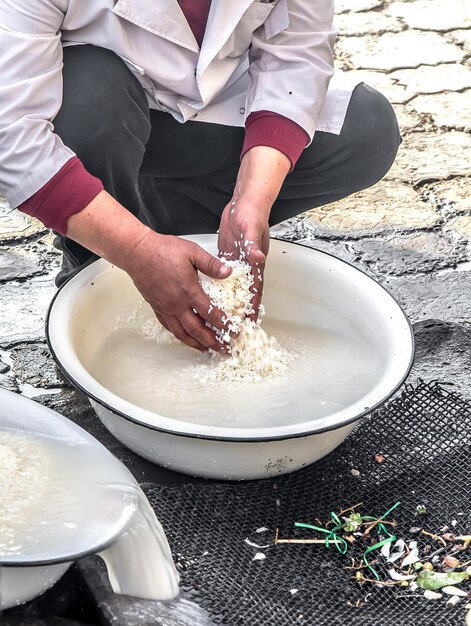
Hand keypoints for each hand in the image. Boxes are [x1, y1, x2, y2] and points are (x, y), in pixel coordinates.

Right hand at [125, 231, 231, 350]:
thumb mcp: (192, 252)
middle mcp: (177, 304)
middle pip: (197, 330)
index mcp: (189, 291)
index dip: (224, 325)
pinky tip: (185, 337)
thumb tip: (228, 272)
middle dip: (212, 342)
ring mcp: (165, 308)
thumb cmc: (163, 250)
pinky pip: (169, 327)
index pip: (210, 314)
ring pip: (182, 333)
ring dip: (195, 344)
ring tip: (206, 349)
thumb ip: (211, 264)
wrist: (138, 253)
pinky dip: (179, 335)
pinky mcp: (156, 308)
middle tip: (223, 348)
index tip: (234, 332)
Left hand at [218, 195, 269, 319]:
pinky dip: (218, 289)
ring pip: (233, 289)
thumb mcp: (252, 229)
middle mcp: (247, 268)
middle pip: (244, 295)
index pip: (255, 291)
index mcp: (254, 264)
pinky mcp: (227, 258)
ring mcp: (237, 264)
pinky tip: (210, 298)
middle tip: (233, 330)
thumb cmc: (251, 215)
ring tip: (221, 320)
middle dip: (240, 312)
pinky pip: (222, 278)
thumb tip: (257, 259)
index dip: (252, 308)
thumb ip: (253, 245)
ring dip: (228, 304)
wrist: (245, 203)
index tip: (249, 324)